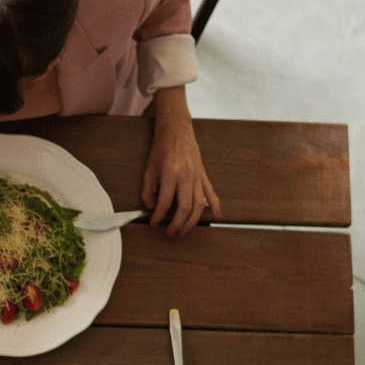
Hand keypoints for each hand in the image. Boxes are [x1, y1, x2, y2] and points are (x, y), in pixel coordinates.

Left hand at [142, 117, 219, 237]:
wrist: (177, 131)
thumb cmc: (162, 149)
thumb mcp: (149, 169)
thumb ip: (148, 190)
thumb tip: (151, 207)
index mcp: (171, 174)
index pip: (165, 202)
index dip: (158, 216)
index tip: (153, 224)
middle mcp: (187, 176)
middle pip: (186, 207)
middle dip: (177, 224)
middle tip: (170, 233)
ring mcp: (198, 177)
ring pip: (199, 204)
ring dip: (192, 221)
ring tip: (184, 231)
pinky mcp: (204, 176)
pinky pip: (211, 193)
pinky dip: (215, 206)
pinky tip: (217, 216)